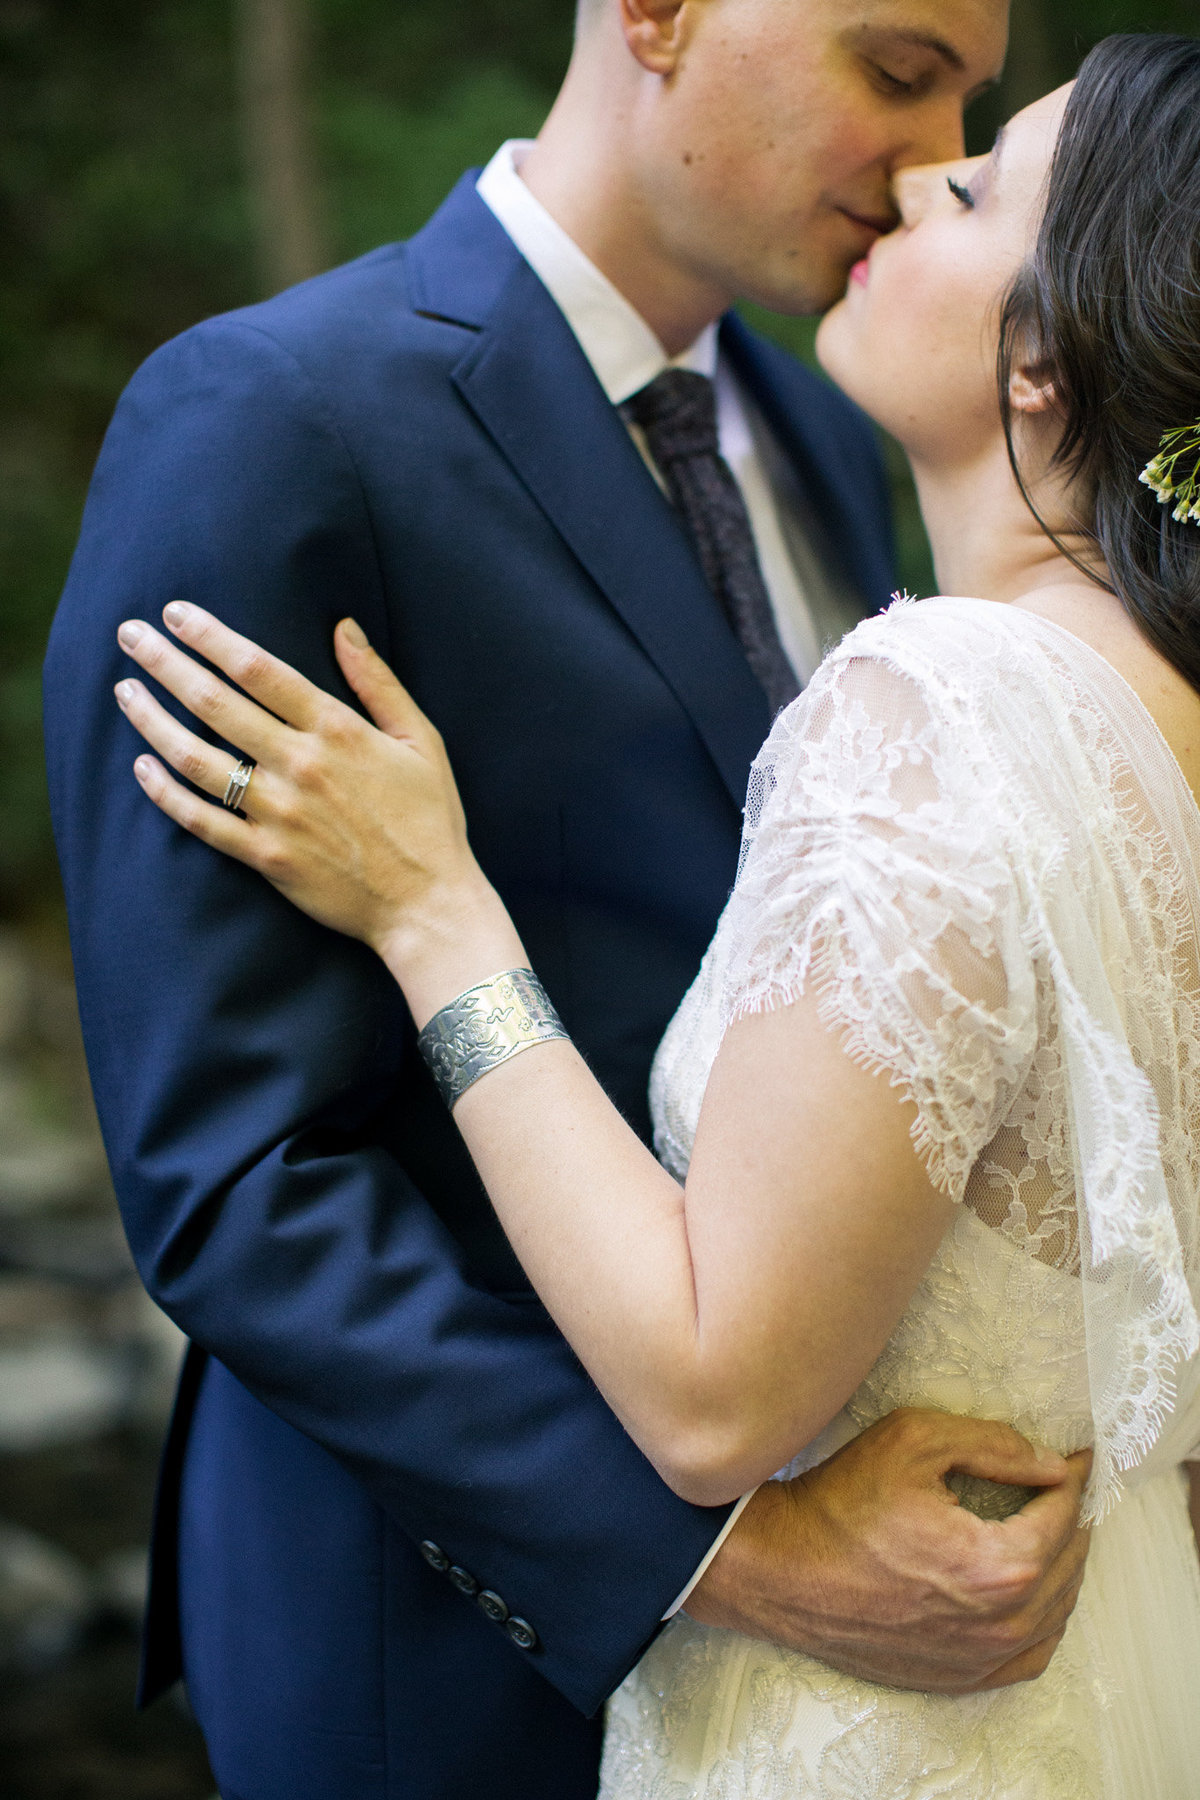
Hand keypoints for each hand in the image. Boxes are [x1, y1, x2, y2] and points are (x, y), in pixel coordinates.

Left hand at [114, 605, 508, 999]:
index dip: (210, 635)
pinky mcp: (266, 857)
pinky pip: (202, 821)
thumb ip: (378, 682)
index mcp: (338, 730)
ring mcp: (279, 813)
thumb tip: (343, 626)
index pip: (258, 669)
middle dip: (166, 663)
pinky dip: (166, 794)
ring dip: (152, 721)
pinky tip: (142, 768)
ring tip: (125, 692)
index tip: (176, 612)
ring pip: (196, 758)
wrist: (428, 904)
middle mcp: (301, 765)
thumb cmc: (430, 820)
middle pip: (215, 703)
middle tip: (131, 634)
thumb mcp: (421, 740)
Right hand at [685, 1409, 1090, 1691]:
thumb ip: (994, 1446)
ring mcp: (979, 1657)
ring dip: (1064, 1565)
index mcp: (998, 1565)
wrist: (782, 1570)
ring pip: (1056, 1612)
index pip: (1063, 1514)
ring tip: (1053, 1528)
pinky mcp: (957, 1676)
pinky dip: (1045, 1620)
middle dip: (1072, 1518)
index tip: (1075, 1455)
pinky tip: (1036, 1592)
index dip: (1072, 1477)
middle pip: (1069, 1563)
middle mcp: (999, 1621)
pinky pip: (1030, 1655)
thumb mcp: (915, 1441)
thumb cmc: (841, 1503)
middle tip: (1063, 1484)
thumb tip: (1051, 1464)